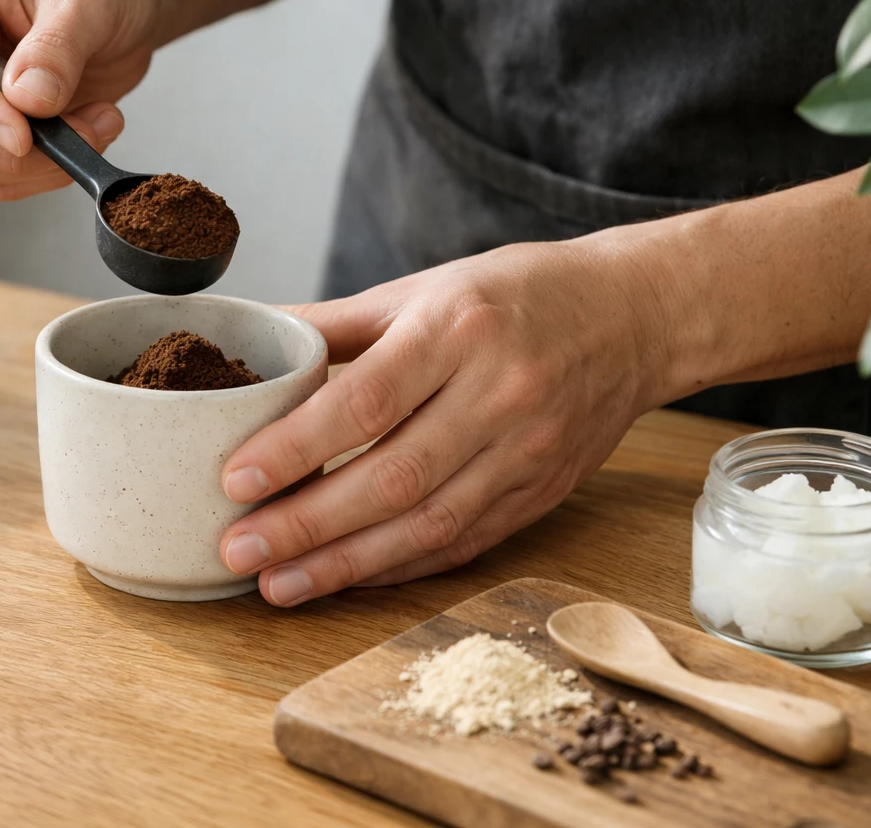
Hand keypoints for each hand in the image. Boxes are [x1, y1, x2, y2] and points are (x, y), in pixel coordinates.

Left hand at [217, 238, 674, 604]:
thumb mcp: (423, 287)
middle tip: (237, 549)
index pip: (367, 401)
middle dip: (308, 523)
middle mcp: (500, 394)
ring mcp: (529, 452)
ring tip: (277, 584)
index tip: (235, 481)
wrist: (635, 316)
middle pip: (393, 476)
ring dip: (345, 564)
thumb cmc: (516, 293)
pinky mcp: (542, 493)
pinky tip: (344, 579)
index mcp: (459, 329)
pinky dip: (398, 568)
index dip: (298, 448)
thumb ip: (335, 324)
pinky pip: (463, 543)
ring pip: (429, 524)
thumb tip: (252, 335)